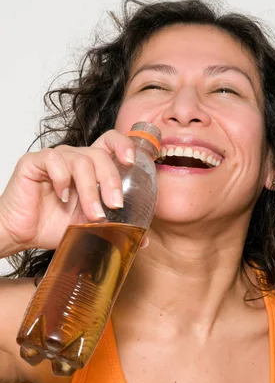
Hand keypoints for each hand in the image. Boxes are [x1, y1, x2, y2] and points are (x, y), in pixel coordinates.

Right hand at [0, 130, 137, 252]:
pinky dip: (63, 180)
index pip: (111, 142)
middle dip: (111, 180)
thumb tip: (144, 240)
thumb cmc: (53, 226)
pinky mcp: (34, 162)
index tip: (133, 163)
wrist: (22, 234)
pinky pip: (54, 161)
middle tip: (115, 205)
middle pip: (100, 154)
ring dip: (90, 190)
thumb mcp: (93, 226)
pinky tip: (63, 198)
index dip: (124, 145)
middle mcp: (74, 158)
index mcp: (91, 168)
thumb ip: (116, 227)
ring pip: (80, 160)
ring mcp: (55, 158)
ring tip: (91, 214)